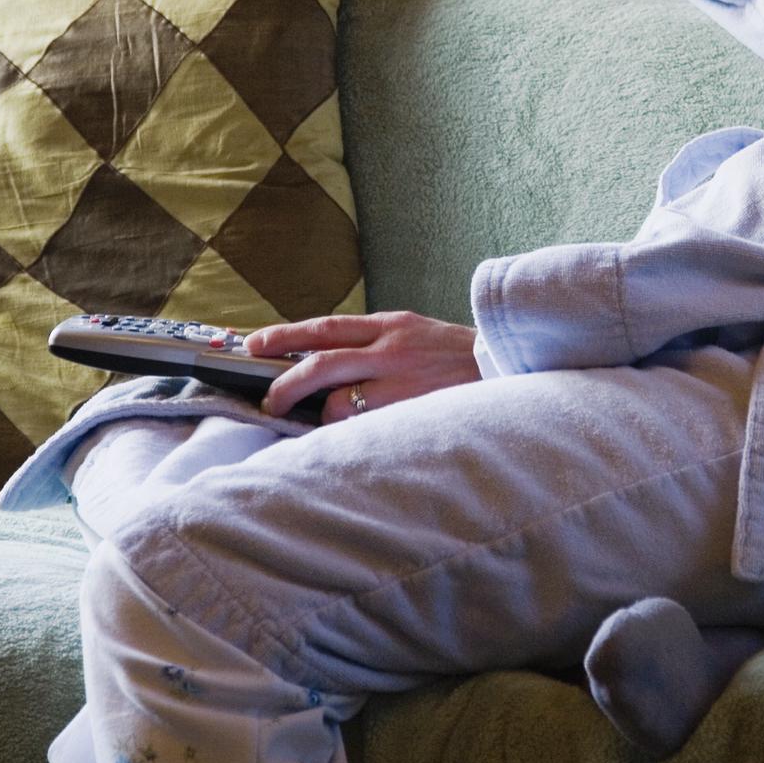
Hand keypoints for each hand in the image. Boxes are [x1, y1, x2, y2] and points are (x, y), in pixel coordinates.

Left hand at [246, 311, 481, 422]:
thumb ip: (377, 344)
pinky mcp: (412, 408)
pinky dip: (351, 433)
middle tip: (268, 401)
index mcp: (391, 324)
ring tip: (324, 424)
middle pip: (319, 361)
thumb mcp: (418, 335)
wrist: (509, 368)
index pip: (325, 326)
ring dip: (322, 416)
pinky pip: (364, 426)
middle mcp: (391, 346)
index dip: (284, 334)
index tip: (253, 343)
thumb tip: (327, 362)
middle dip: (284, 382)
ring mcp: (401, 379)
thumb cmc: (460, 359)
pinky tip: (356, 438)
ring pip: (337, 401)